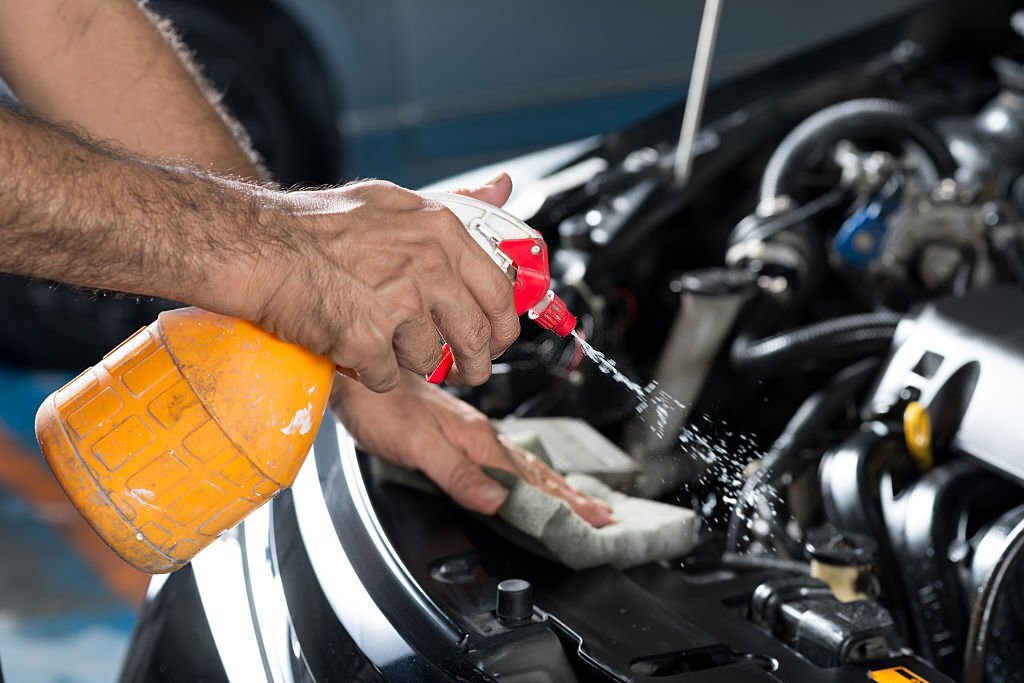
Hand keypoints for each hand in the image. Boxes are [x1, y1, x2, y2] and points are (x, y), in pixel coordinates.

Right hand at [241, 173, 520, 390]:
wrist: (255, 247)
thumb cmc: (313, 225)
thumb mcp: (393, 200)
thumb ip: (454, 202)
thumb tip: (503, 188)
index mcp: (440, 230)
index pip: (500, 291)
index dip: (502, 326)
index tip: (496, 339)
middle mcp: (428, 265)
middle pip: (477, 336)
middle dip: (475, 364)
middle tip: (464, 371)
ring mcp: (399, 304)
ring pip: (428, 360)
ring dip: (406, 361)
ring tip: (377, 340)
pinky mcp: (368, 340)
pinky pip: (387, 377)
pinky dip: (370, 373)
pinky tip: (350, 349)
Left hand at [331, 370, 614, 526]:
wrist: (358, 374)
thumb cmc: (381, 407)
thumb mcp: (417, 445)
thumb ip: (458, 473)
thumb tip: (498, 500)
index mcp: (477, 441)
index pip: (530, 481)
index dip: (564, 503)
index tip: (595, 519)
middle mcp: (480, 435)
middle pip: (536, 472)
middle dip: (572, 496)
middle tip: (604, 515)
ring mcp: (472, 432)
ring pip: (524, 464)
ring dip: (555, 485)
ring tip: (582, 500)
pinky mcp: (459, 432)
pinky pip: (506, 457)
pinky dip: (528, 473)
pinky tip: (530, 477)